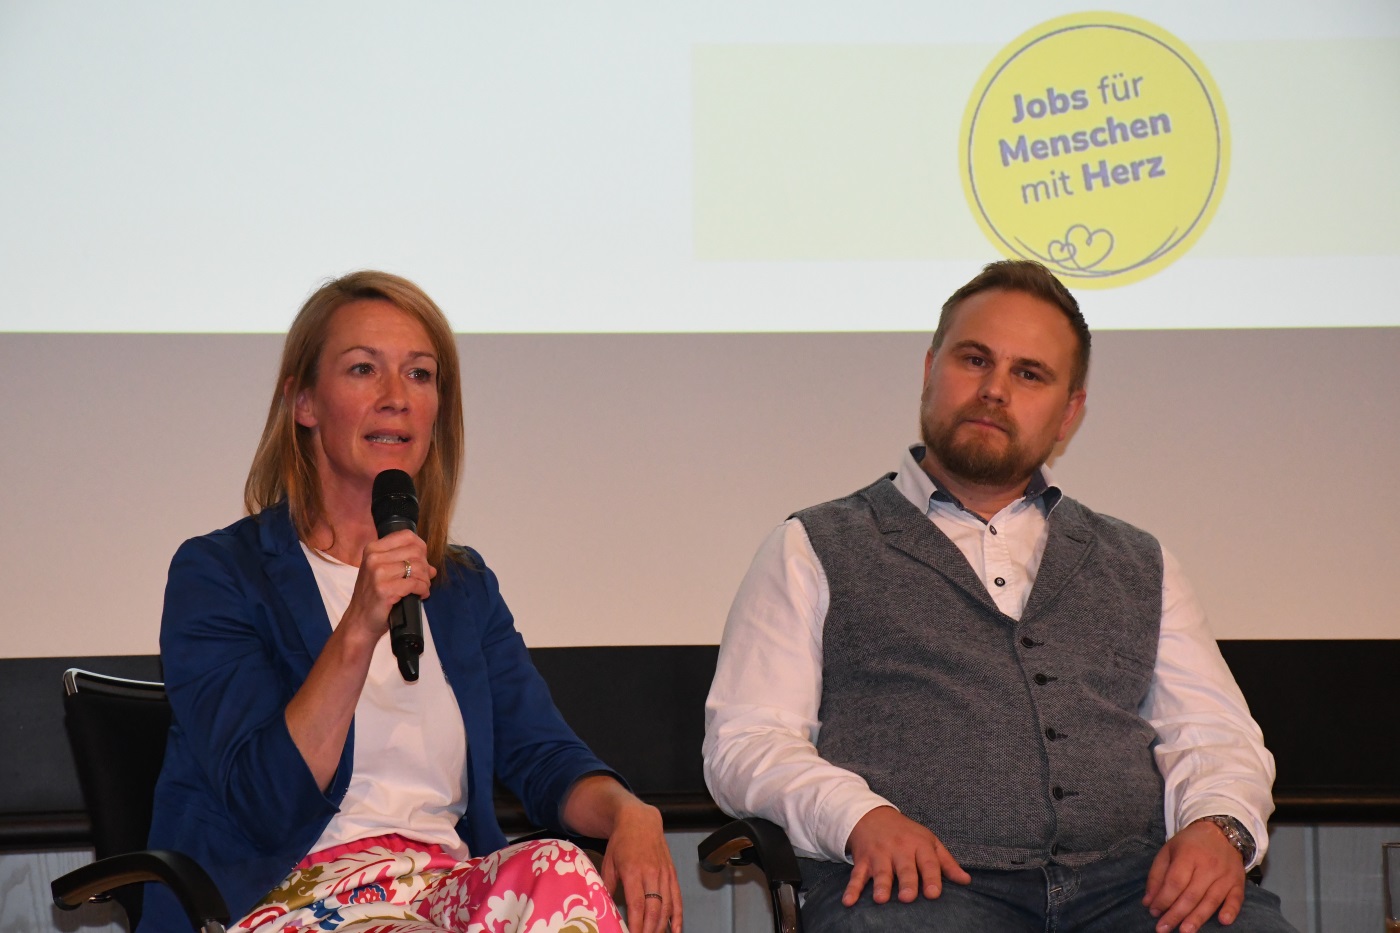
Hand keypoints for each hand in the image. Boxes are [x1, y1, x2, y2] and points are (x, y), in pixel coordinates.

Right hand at [339, 529, 434, 641]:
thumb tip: (431, 567)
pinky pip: (415, 583)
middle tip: (423, 580)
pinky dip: (423, 590)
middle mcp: (374, 558)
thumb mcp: (383, 574)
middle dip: (425, 567)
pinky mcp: (385, 589)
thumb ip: (405, 565)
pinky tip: (420, 595)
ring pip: (418, 567)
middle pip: (416, 552)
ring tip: (422, 589)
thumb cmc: (373, 597)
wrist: (359, 621)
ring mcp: (378, 573)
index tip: (421, 562)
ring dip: (425, 580)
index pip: (407, 536)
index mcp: (373, 549)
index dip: (421, 549)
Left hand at [599, 801, 681, 932]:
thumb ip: (607, 886)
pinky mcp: (672, 874)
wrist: (640, 820)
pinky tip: (676, 930)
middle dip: (649, 930)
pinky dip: (678, 916)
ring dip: (661, 927)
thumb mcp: (608, 862)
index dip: (636, 924)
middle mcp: (652, 873)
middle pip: (654, 909)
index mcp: (633, 871)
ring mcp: (664, 874)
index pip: (637, 904)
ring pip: (667, 906)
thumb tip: (605, 907)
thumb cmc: (622, 841)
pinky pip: (678, 898)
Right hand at [842, 806, 970, 906]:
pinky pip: (856, 875)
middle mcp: (899, 849)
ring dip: (880, 885)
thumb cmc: (906, 833)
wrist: (872, 816)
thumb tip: (966, 881)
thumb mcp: (929, 842)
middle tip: (907, 898)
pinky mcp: (863, 860)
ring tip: (880, 899)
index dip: (932, 878)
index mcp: (919, 845)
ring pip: (880, 871)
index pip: (928, 862)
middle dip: (906, 882)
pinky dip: (851, 888)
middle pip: (904, 868)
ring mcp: (879, 854)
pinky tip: (849, 901)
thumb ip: (946, 863)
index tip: (933, 894)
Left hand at [1143, 819, 1246, 932]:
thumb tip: (1148, 902)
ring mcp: (1226, 875)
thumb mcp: (1168, 851)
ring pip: (1211, 900)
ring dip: (1197, 918)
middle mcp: (1209, 865)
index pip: (1175, 882)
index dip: (1163, 899)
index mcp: (1188, 855)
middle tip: (1163, 929)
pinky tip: (1223, 921)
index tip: (1153, 912)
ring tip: (1185, 931)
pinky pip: (1236, 899)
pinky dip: (1231, 910)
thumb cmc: (1189, 844)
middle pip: (1191, 895)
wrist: (1220, 833)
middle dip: (1176, 914)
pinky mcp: (1239, 882)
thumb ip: (1157, 876)